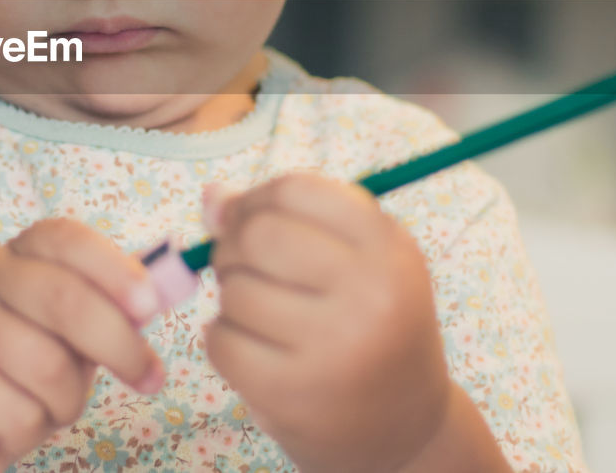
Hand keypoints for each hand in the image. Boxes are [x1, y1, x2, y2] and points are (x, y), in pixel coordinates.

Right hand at [0, 218, 165, 472]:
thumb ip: (103, 310)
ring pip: (47, 367)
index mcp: (16, 256)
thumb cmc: (8, 375)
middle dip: (119, 344)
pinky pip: (16, 413)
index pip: (67, 240)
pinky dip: (24, 433)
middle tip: (149, 378)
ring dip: (63, 404)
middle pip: (66, 300)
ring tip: (39, 407)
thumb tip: (165, 290)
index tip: (152, 306)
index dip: (115, 268)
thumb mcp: (60, 336)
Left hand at [203, 175, 450, 472]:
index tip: (248, 220)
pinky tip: (253, 350)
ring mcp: (333, 347)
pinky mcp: (294, 393)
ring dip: (232, 298)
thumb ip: (286, 219)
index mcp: (389, 248)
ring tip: (263, 316)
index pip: (295, 189)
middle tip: (243, 267)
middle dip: (234, 245)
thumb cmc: (370, 325)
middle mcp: (370, 294)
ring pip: (235, 290)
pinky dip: (224, 340)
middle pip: (258, 234)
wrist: (404, 427)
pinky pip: (221, 340)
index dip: (255, 200)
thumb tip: (211, 197)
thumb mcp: (356, 261)